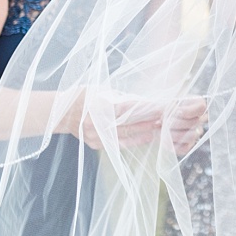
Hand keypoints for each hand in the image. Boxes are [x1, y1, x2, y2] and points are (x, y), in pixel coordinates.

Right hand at [62, 90, 207, 152]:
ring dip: (151, 132)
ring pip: (131, 136)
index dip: (150, 110)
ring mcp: (99, 137)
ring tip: (168, 128)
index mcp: (101, 107)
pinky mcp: (100, 145)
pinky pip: (124, 144)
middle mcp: (100, 124)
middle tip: (175, 120)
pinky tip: (152, 135)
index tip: (167, 108)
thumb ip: (123, 99)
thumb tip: (147, 103)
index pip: (131, 109)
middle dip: (156, 122)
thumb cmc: (85, 95)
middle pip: (134, 125)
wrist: (60, 112)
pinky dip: (139, 139)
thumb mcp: (104, 90)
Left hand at [163, 96, 207, 155]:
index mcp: (197, 104)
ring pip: (190, 136)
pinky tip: (163, 136)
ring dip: (172, 133)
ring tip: (161, 128)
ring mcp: (195, 133)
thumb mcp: (161, 103)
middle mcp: (199, 119)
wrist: (153, 120)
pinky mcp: (187, 145)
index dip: (187, 111)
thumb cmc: (160, 108)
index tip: (175, 111)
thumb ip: (162, 108)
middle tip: (162, 119)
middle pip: (193, 123)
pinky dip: (171, 143)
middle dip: (174, 122)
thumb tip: (162, 115)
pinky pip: (184, 148)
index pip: (201, 108)